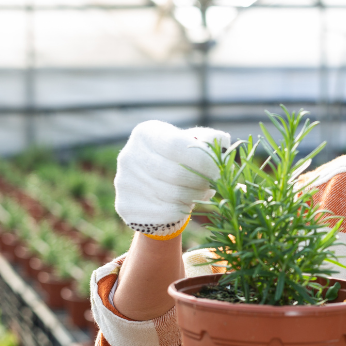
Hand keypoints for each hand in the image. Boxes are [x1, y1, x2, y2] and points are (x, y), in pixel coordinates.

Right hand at [114, 121, 229, 238]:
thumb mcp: (192, 144)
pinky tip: (187, 205)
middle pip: (175, 173)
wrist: (153, 190)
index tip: (218, 171)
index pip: (177, 146)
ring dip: (195, 197)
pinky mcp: (125, 206)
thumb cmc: (179, 162)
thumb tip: (222, 140)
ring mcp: (124, 181)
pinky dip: (182, 211)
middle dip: (201, 181)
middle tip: (213, 185)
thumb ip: (208, 140)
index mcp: (146, 133)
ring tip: (203, 193)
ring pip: (171, 195)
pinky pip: (164, 212)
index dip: (203, 160)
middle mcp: (129, 155)